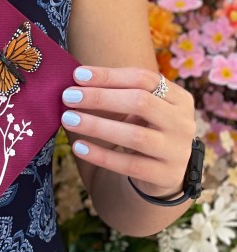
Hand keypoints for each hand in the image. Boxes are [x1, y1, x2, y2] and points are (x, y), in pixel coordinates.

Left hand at [60, 65, 196, 198]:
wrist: (163, 171)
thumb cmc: (144, 128)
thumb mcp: (139, 108)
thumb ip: (116, 92)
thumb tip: (76, 80)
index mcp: (179, 98)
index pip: (144, 78)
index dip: (109, 75)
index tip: (77, 75)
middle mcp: (183, 122)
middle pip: (141, 103)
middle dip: (100, 98)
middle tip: (68, 97)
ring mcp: (178, 151)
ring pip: (135, 136)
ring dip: (97, 126)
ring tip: (68, 119)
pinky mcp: (167, 176)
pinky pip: (130, 165)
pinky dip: (102, 155)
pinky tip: (79, 147)